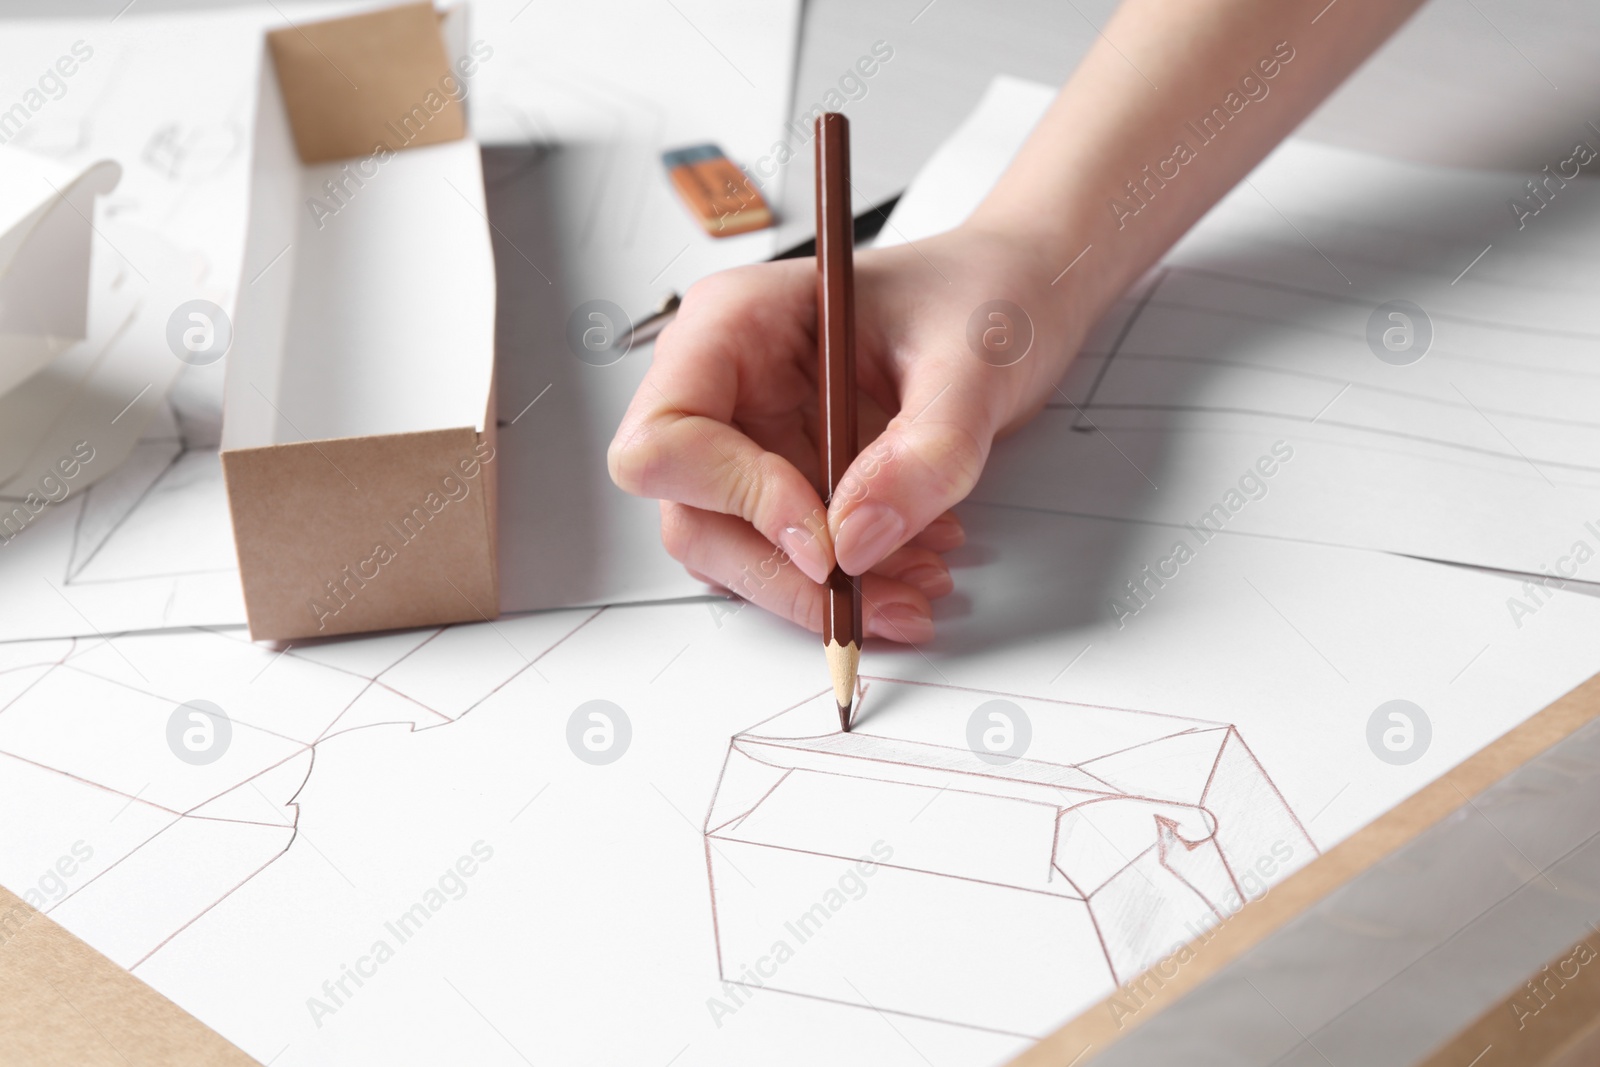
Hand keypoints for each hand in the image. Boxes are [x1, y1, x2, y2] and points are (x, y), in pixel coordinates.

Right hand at [608, 222, 1086, 642]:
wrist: (1020, 299)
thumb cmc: (981, 292)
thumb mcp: (973, 362)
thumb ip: (924, 451)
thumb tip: (857, 540)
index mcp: (735, 323)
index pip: (665, 435)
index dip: (732, 497)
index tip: (822, 536)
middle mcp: (725, 383)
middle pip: (690, 512)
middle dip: (781, 571)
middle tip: (875, 596)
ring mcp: (751, 436)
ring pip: (733, 550)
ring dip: (817, 590)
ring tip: (915, 583)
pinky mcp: (785, 479)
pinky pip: (786, 555)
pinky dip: (846, 581)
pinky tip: (912, 565)